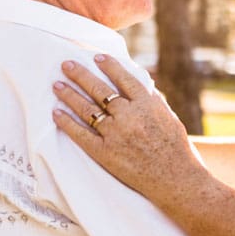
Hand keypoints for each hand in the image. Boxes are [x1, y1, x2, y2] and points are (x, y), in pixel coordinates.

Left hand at [51, 55, 205, 200]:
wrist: (176, 178)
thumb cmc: (177, 149)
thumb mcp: (170, 118)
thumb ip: (154, 102)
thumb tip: (143, 86)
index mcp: (147, 104)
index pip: (124, 79)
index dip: (109, 66)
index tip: (96, 57)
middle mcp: (129, 115)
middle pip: (100, 90)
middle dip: (81, 75)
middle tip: (66, 65)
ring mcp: (115, 133)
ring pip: (87, 109)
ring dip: (69, 95)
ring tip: (57, 85)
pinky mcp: (105, 152)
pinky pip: (81, 134)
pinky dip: (67, 123)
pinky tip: (56, 113)